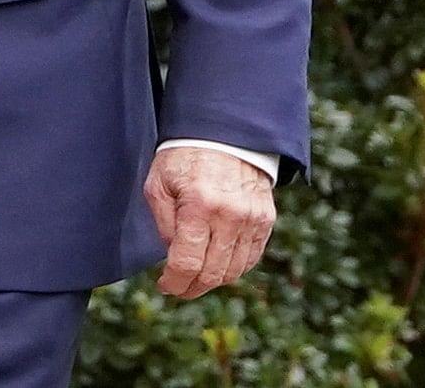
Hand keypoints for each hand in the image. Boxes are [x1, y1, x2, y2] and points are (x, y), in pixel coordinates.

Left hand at [146, 145, 276, 298]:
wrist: (223, 135)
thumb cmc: (183, 158)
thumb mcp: (158, 185)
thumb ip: (164, 224)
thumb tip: (172, 258)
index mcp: (199, 205)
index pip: (188, 262)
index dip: (175, 282)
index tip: (165, 286)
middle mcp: (230, 216)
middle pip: (213, 272)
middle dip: (191, 287)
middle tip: (177, 288)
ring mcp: (252, 219)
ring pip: (234, 270)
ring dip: (213, 281)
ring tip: (194, 279)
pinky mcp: (266, 220)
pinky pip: (251, 258)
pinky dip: (233, 268)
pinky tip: (217, 266)